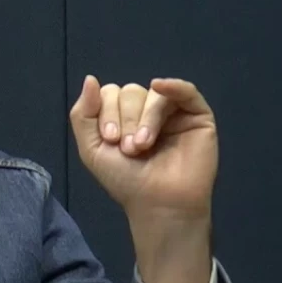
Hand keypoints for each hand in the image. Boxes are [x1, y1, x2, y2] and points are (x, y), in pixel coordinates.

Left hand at [69, 75, 217, 221]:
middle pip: (131, 92)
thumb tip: (90, 79)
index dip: (107, 112)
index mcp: (124, 117)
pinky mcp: (198, 117)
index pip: (111, 94)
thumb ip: (83, 115)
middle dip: (127, 119)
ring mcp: (174, 113)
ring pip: (154, 94)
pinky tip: (160, 87)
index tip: (110, 139)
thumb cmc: (126, 181)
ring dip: (146, 118)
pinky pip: (187, 91)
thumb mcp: (92, 149)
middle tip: (129, 149)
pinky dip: (173, 86)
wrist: (158, 204)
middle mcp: (147, 111)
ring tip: (143, 145)